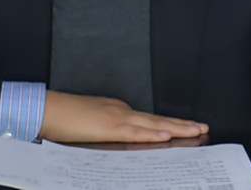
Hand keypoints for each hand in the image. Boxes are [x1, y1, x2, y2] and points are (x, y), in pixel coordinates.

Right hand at [39, 90, 208, 142]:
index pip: (149, 119)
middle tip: (202, 127)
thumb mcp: (90, 125)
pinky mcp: (110, 126)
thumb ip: (107, 131)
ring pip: (153, 123)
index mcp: (117, 111)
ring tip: (196, 131)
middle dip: (181, 124)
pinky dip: (153, 132)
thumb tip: (119, 141)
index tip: (185, 129)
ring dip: (177, 127)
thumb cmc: (64, 118)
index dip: (169, 124)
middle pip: (157, 118)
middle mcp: (121, 110)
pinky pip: (136, 131)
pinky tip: (167, 135)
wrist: (48, 109)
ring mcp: (117, 117)